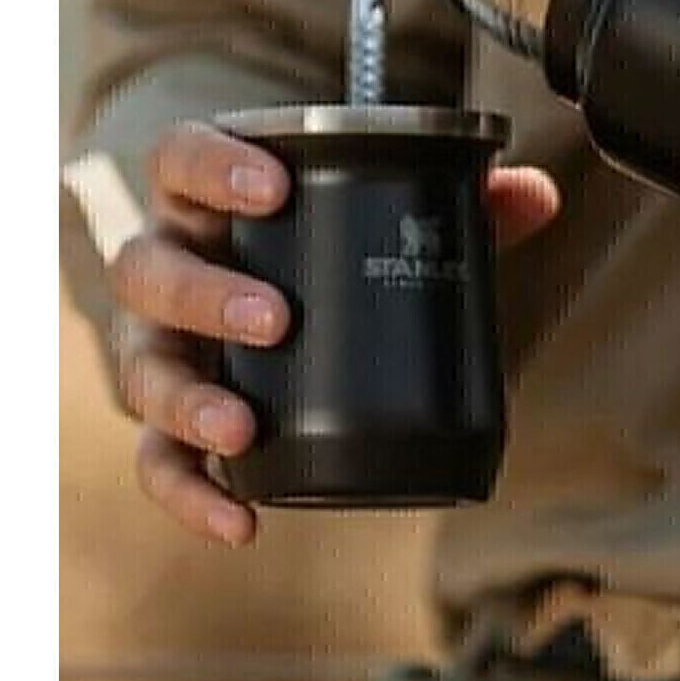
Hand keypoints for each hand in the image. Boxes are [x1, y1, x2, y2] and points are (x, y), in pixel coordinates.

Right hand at [107, 120, 561, 545]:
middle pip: (149, 271)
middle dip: (205, 295)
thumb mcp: (390, 216)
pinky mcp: (172, 422)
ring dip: (188, 400)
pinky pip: (160, 464)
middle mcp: (169, 267)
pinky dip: (191, 495)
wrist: (279, 300)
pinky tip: (241, 521)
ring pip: (142, 371)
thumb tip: (537, 196)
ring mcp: (163, 347)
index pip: (181, 159)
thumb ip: (464, 202)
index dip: (215, 166)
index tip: (273, 186)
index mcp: (209, 199)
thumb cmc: (327, 246)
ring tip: (242, 428)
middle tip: (275, 316)